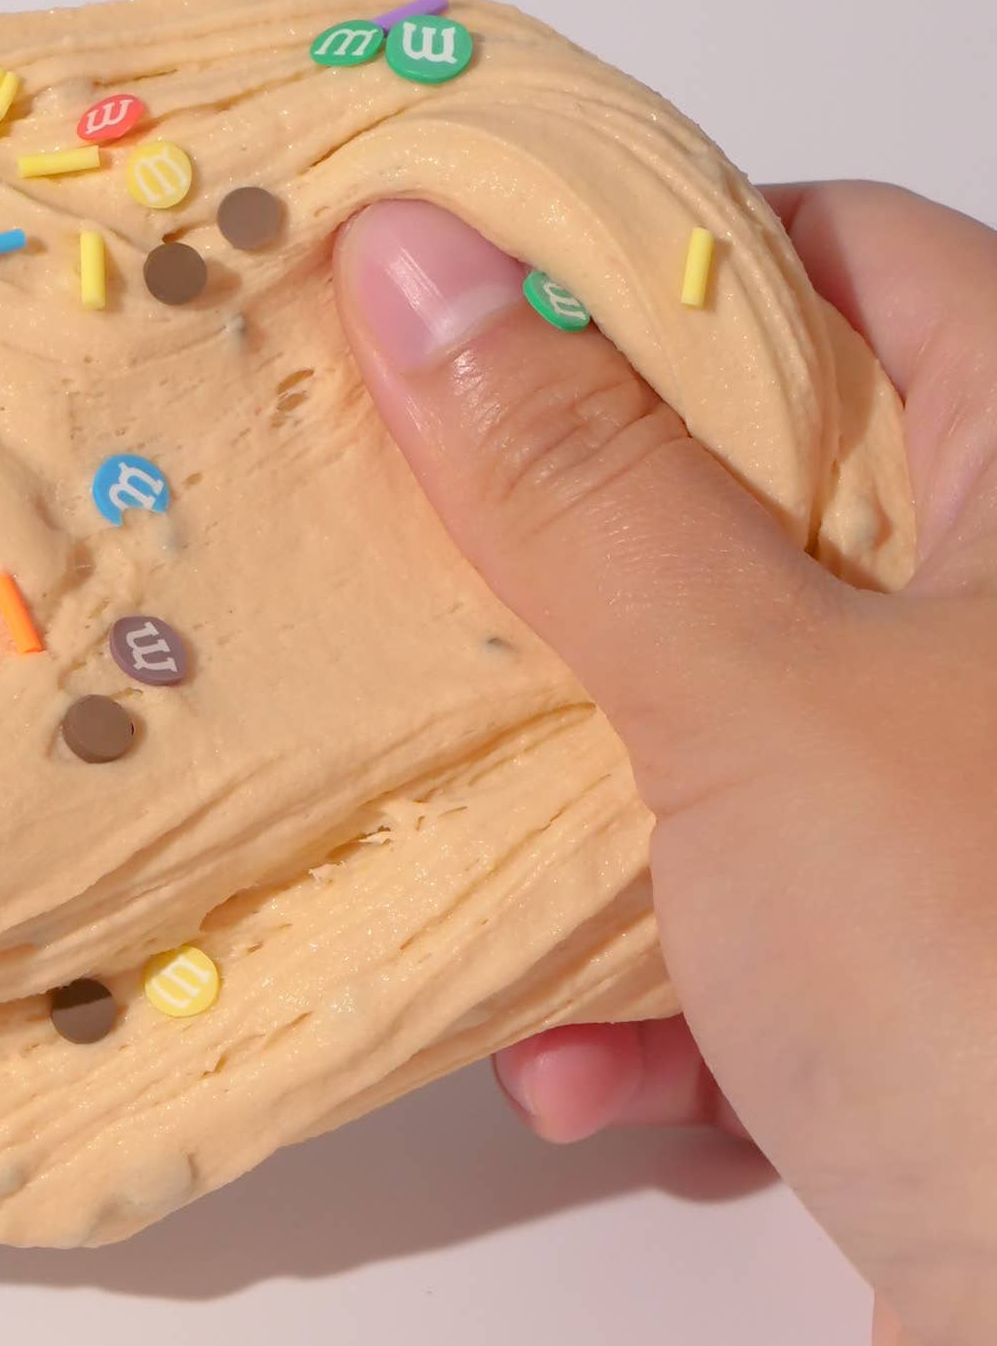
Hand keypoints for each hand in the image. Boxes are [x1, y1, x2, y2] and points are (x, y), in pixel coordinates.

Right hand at [336, 182, 996, 1345]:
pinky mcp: (934, 979)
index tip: (453, 310)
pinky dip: (662, 994)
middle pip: (747, 512)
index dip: (643, 268)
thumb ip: (576, 479)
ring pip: (717, 735)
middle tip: (405, 578)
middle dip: (567, 580)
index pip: (846, 264)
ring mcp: (970, 813)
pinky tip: (616, 1083)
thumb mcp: (754, 697)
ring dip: (589, 831)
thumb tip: (419, 261)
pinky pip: (752, 920)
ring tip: (512, 906)